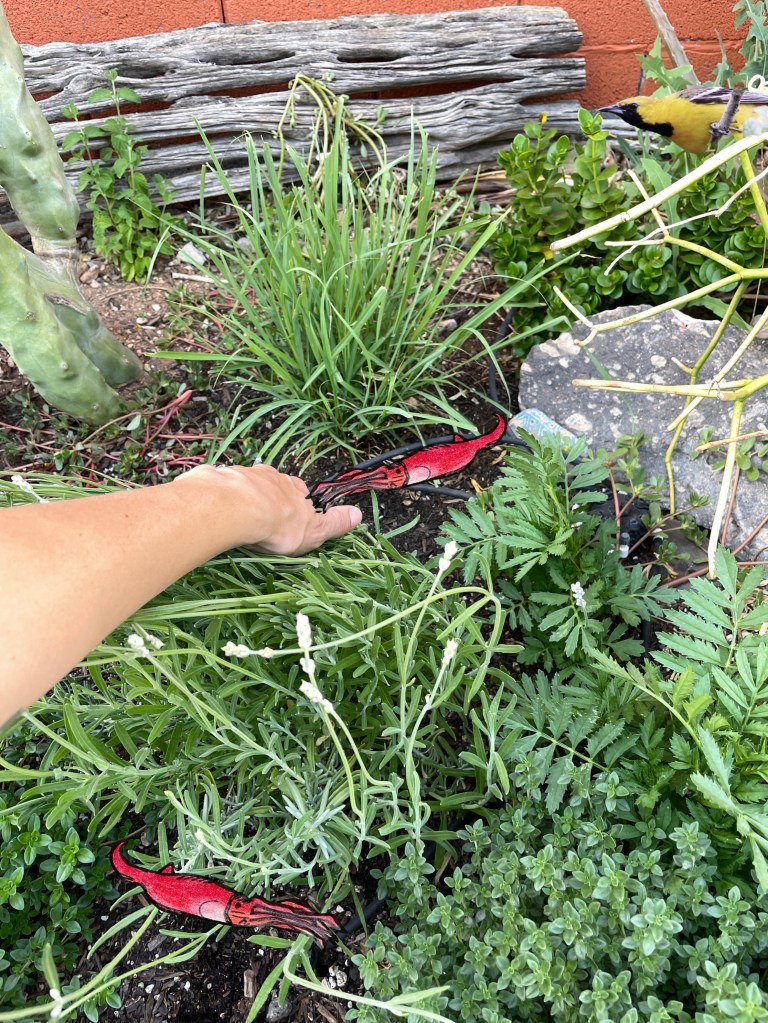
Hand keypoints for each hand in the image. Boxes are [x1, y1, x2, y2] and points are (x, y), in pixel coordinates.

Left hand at [174, 463, 361, 555]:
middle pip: (271, 484)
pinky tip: (218, 510)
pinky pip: (221, 488)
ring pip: (246, 484)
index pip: (299, 489)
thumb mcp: (313, 530)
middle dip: (269, 496)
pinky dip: (221, 498)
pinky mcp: (217, 481)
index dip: (296, 500)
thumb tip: (359, 515)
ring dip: (244, 496)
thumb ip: (334, 524)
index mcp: (292, 488)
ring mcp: (241, 476)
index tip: (293, 511)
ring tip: (239, 515)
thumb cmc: (277, 523)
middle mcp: (268, 477)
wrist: (236, 508)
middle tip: (264, 515)